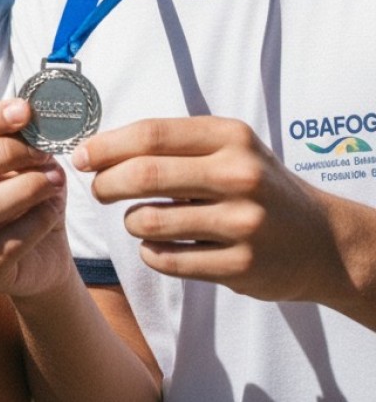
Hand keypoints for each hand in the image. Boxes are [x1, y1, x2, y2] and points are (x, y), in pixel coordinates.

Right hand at [0, 98, 72, 296]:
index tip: (25, 110)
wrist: (41, 253)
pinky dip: (35, 223)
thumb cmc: (20, 195)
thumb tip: (25, 110)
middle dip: (4, 152)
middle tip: (43, 148)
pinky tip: (52, 210)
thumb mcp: (13, 158)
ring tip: (55, 178)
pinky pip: (5, 245)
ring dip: (25, 188)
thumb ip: (11, 135)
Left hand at [76, 116, 341, 303]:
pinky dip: (150, 252)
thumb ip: (174, 143)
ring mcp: (243, 223)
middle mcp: (239, 176)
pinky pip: (169, 259)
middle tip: (96, 189)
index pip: (151, 134)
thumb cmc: (257, 184)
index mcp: (230, 137)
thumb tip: (99, 148)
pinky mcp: (242, 266)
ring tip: (137, 218)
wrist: (321, 241)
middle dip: (106, 183)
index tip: (81, 156)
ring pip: (151, 221)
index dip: (106, 146)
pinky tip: (156, 245)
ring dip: (130, 221)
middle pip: (145, 175)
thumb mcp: (229, 147)